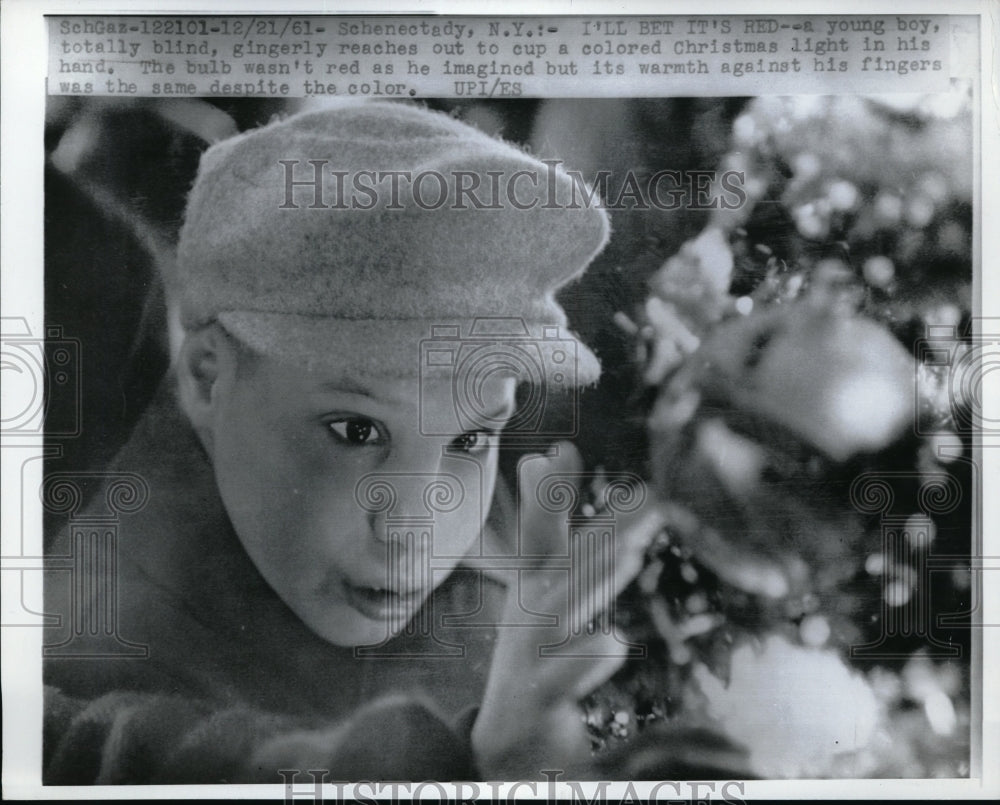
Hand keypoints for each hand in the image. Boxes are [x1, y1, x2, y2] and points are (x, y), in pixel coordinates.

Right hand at [472, 443, 668, 779]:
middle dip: (604, 531)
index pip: (542, 535)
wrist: (508, 747)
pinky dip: (582, 661)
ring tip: (629, 549)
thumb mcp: (548, 588)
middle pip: (562, 570)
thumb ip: (550, 526)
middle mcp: (526, 618)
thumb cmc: (538, 656)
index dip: (549, 495)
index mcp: (536, 589)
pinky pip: (557, 684)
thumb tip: (544, 453)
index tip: (563, 450)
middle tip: (651, 499)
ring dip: (591, 580)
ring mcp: (525, 661)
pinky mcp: (534, 708)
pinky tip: (612, 641)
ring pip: (556, 617)